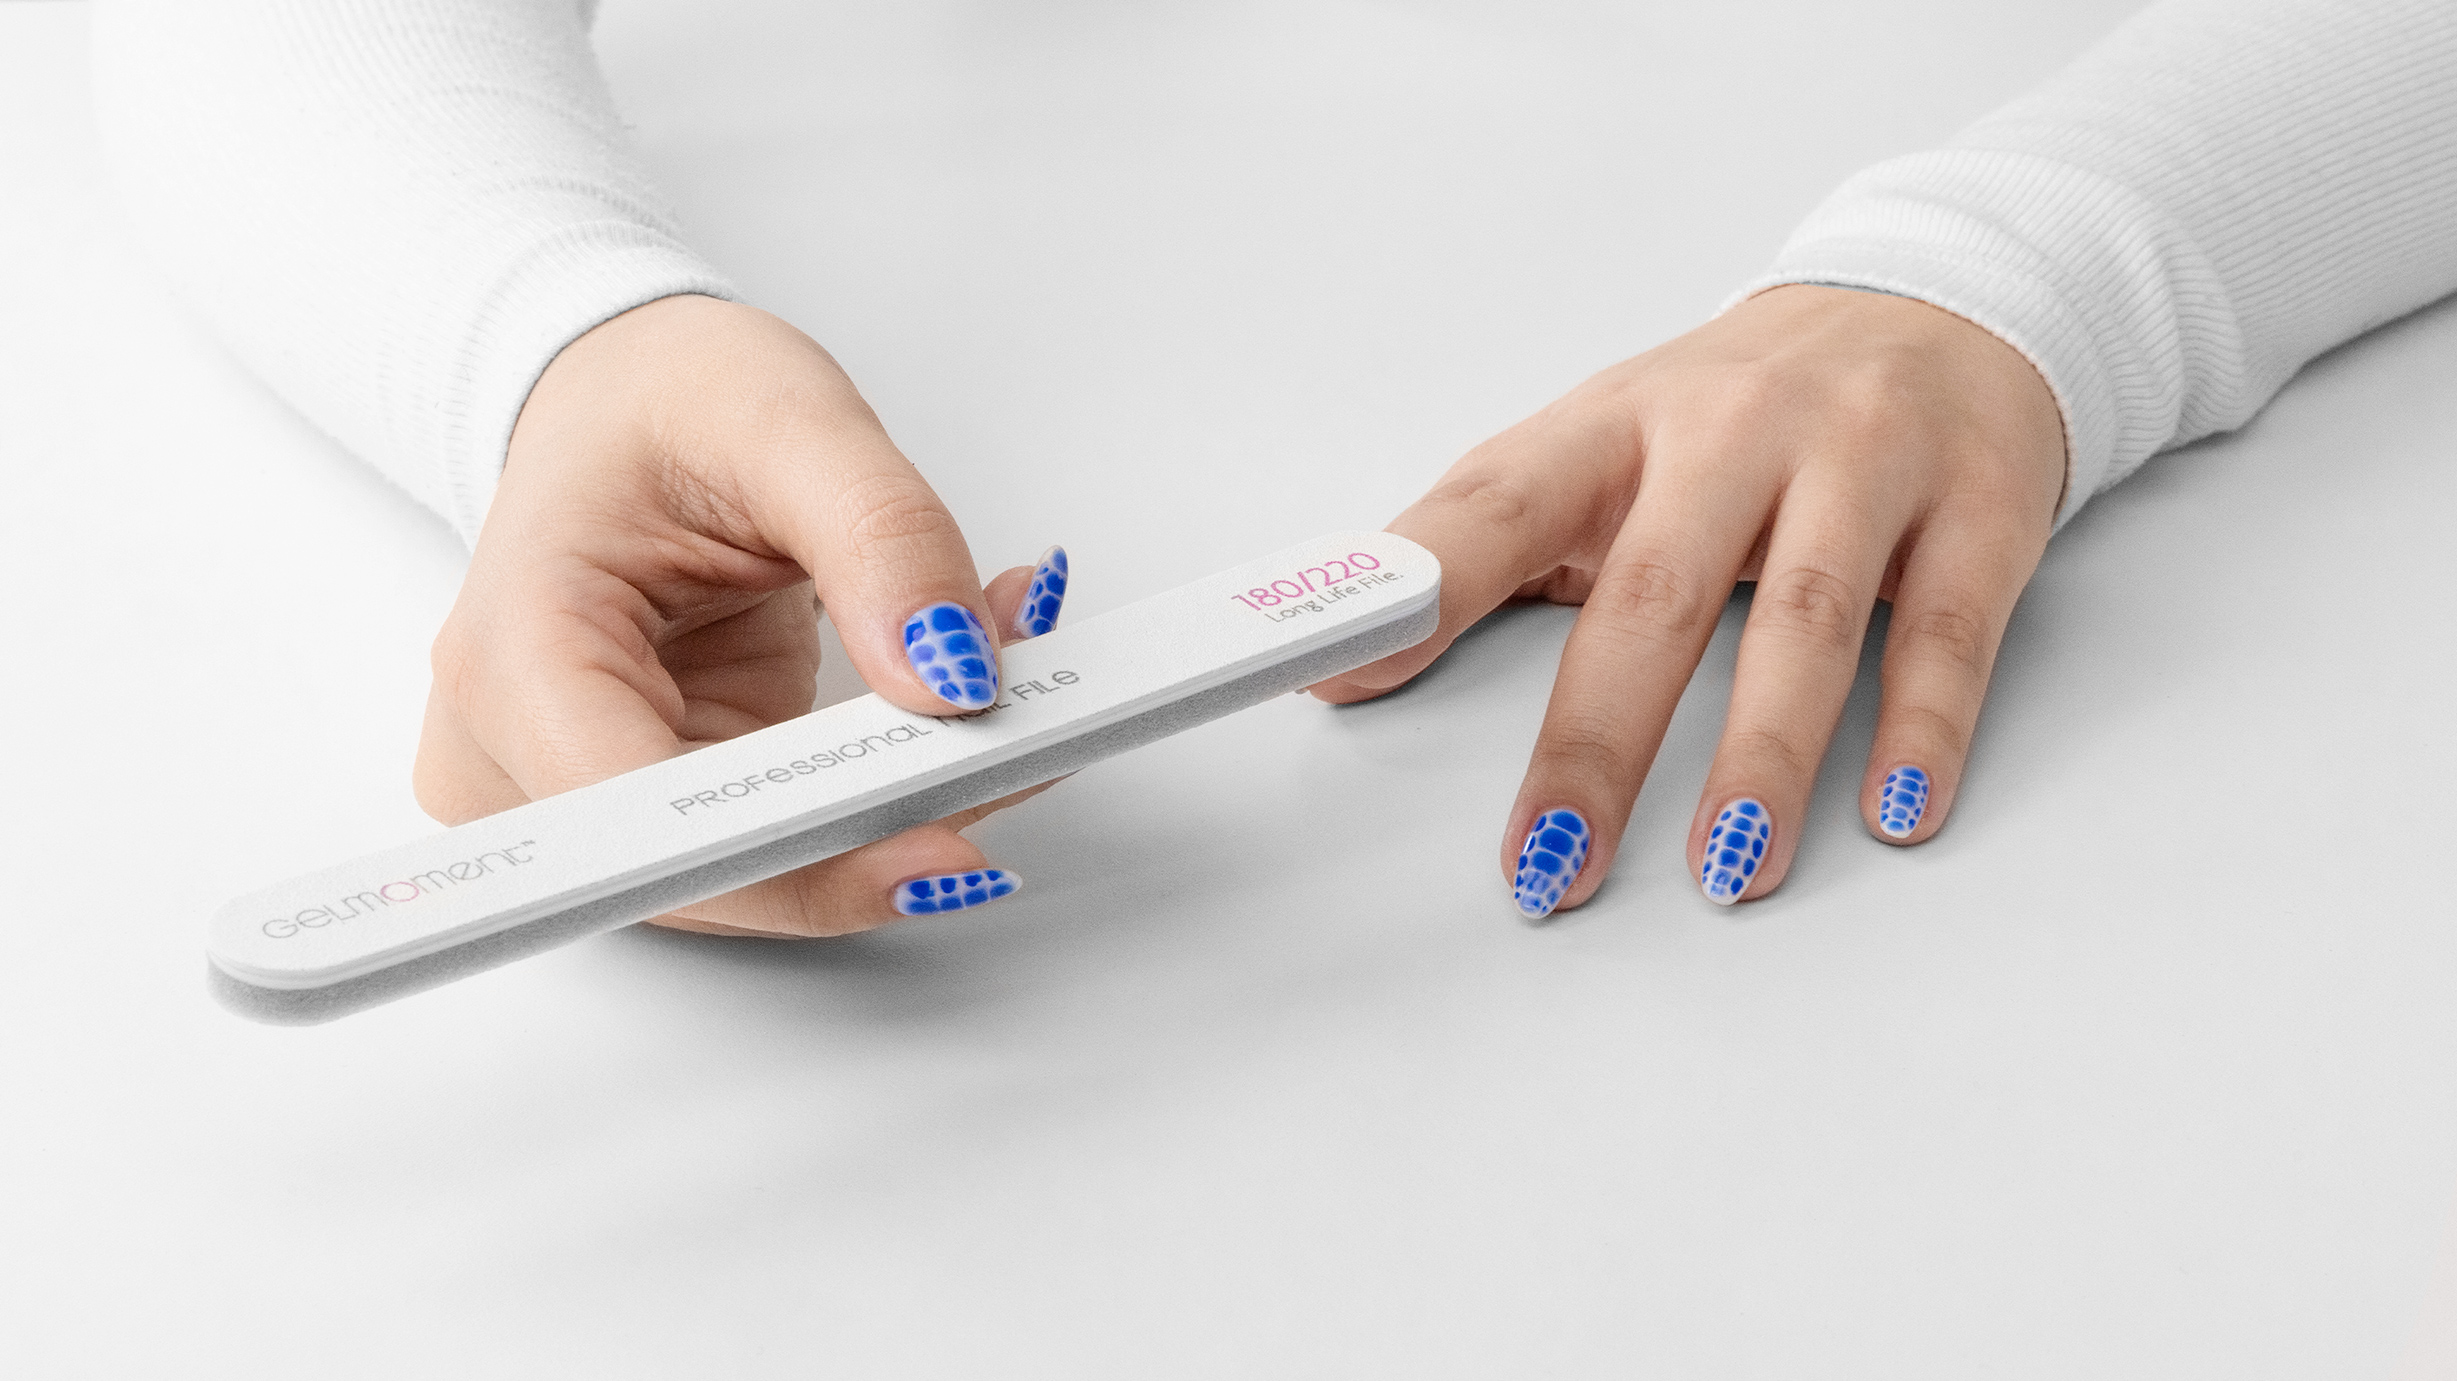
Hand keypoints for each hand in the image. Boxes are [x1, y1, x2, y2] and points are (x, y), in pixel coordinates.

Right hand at [412, 294, 1070, 935]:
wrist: (624, 402)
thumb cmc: (661, 399)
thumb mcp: (790, 420)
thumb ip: (883, 541)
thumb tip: (953, 678)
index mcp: (517, 651)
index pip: (646, 815)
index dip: (799, 856)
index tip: (940, 845)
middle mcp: (521, 753)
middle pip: (716, 869)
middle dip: (886, 825)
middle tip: (1026, 747)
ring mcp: (586, 795)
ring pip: (770, 873)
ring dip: (903, 805)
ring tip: (1000, 692)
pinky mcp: (664, 803)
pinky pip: (791, 840)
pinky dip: (886, 786)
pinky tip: (950, 707)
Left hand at [1313, 285, 2064, 913]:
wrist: (1938, 300)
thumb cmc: (1737, 412)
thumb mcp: (1604, 450)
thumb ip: (1487, 548)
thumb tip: (1350, 666)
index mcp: (1616, 423)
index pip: (1498, 501)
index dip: (1423, 587)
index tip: (1344, 672)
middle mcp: (1736, 431)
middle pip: (1653, 594)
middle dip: (1597, 742)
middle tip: (1552, 861)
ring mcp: (1863, 461)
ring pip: (1804, 619)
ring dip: (1761, 755)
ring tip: (1726, 866)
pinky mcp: (1978, 505)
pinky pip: (1946, 628)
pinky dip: (1922, 727)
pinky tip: (1892, 809)